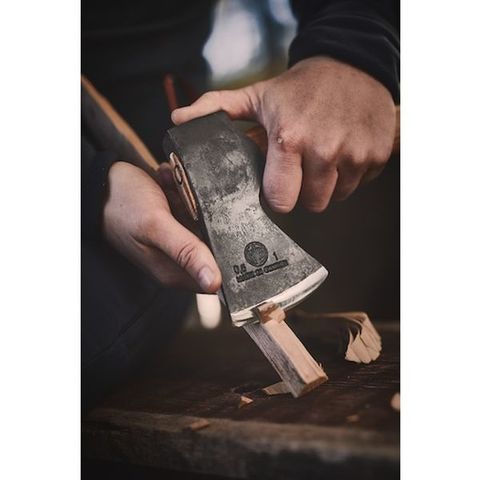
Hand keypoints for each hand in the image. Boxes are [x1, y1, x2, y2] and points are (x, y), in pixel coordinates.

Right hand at [103, 161, 221, 291]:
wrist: (104, 180)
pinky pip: (196, 207)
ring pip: (207, 221)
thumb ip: (186, 252)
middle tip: (182, 200)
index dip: (222, 248)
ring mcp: (179, 242)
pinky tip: (168, 186)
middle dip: (204, 217)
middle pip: (216, 243)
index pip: (217, 274)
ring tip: (170, 191)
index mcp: (174, 273)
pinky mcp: (178, 225)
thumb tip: (214, 282)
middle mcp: (178, 261)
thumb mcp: (156, 226)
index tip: (207, 223)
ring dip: (192, 201)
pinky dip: (185, 192)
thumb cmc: (122, 205)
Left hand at [172, 57, 395, 212]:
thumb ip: (215, 110)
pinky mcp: (378, 156)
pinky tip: (341, 153)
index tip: (277, 186)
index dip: (277, 197)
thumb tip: (178, 121)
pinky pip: (359, 185)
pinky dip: (349, 176)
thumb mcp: (256, 96)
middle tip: (299, 170)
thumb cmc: (300, 86)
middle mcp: (325, 149)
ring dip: (326, 186)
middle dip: (302, 193)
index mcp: (289, 138)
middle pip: (311, 205)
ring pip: (336, 198)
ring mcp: (355, 154)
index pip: (281, 201)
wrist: (353, 64)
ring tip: (319, 159)